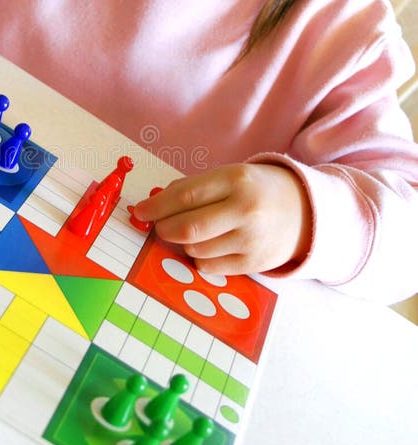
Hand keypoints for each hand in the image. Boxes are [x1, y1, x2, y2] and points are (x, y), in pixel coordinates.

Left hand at [133, 163, 312, 275]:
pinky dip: (201, 258)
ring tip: (194, 233)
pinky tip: (211, 245)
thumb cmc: (257, 190)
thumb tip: (155, 202)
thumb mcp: (230, 177)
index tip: (140, 211)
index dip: (156, 207)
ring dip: (184, 243)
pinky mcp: (254, 264)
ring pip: (195, 250)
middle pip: (187, 228)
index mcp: (236, 180)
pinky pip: (210, 267)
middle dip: (163, 229)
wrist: (305, 211)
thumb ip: (194, 188)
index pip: (184, 196)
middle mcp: (245, 210)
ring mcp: (251, 239)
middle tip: (159, 227)